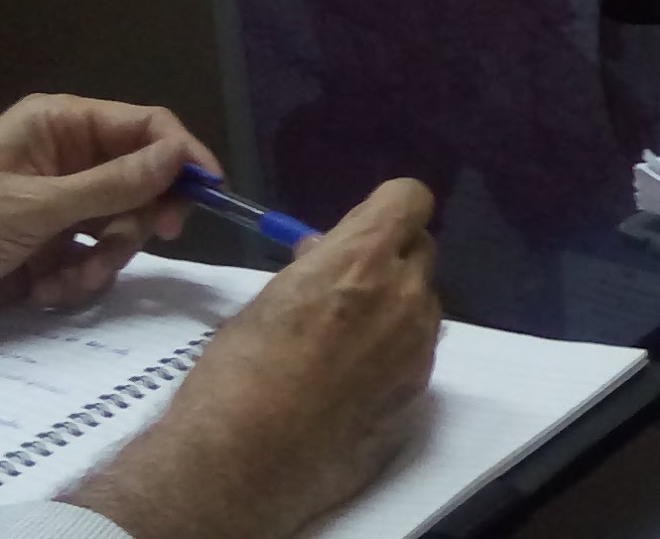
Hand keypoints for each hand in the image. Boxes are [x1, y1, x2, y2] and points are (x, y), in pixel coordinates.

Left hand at [0, 95, 212, 359]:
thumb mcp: (33, 207)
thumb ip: (112, 184)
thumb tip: (179, 155)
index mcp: (58, 127)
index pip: (145, 128)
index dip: (181, 157)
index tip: (209, 195)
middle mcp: (64, 163)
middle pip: (141, 182)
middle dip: (138, 219)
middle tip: (137, 242)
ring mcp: (55, 211)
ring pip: (120, 229)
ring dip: (105, 260)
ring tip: (67, 279)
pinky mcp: (44, 255)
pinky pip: (91, 263)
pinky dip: (78, 282)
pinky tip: (45, 293)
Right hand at [66, 181, 443, 538]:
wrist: (244, 461)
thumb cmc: (238, 371)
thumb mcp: (270, 298)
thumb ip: (315, 267)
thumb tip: (326, 251)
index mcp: (363, 258)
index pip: (409, 199)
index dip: (386, 211)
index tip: (359, 232)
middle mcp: (405, 293)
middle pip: (420, 250)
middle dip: (389, 259)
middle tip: (345, 289)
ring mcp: (418, 344)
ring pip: (421, 302)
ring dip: (394, 307)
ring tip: (344, 345)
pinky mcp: (420, 390)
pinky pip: (417, 350)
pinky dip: (394, 353)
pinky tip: (353, 383)